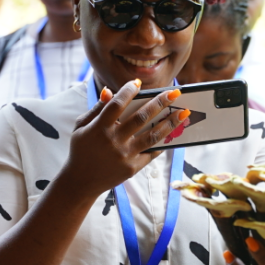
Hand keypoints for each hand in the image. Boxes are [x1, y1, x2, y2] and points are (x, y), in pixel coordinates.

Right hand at [56, 80, 186, 201]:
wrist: (80, 182)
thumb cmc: (81, 150)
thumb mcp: (81, 127)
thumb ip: (96, 109)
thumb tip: (109, 91)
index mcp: (99, 128)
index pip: (117, 105)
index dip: (128, 91)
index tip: (138, 83)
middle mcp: (114, 141)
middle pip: (141, 117)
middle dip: (160, 102)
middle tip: (175, 92)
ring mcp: (124, 155)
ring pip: (152, 135)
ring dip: (170, 122)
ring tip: (183, 112)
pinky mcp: (132, 168)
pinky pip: (151, 152)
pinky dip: (163, 142)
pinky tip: (172, 132)